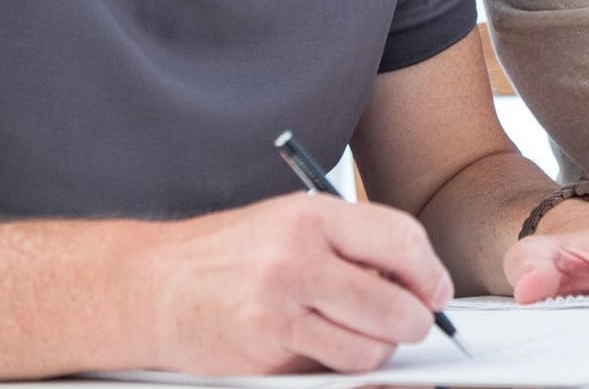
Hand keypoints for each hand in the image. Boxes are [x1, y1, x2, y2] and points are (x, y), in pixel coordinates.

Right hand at [140, 192, 452, 375]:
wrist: (152, 286)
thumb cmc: (227, 253)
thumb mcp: (290, 222)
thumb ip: (351, 242)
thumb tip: (416, 278)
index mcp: (311, 217)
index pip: (402, 240)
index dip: (431, 272)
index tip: (436, 290)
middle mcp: (297, 260)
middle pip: (396, 305)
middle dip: (416, 321)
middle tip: (412, 322)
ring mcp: (280, 311)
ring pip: (371, 348)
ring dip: (378, 349)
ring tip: (360, 333)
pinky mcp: (266, 354)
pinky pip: (331, 370)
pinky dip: (338, 365)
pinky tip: (320, 344)